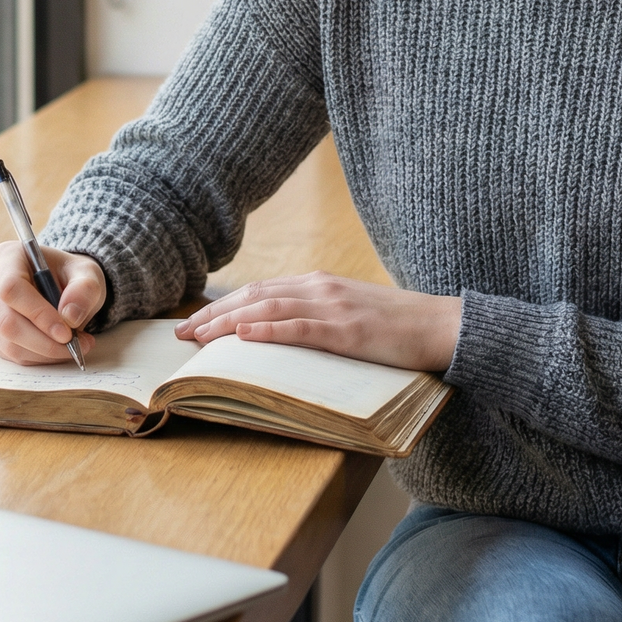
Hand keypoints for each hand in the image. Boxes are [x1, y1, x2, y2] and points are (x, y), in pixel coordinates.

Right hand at [0, 243, 106, 364]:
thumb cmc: (70, 275)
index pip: (12, 288)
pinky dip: (37, 357)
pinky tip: (57, 348)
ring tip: (74, 346)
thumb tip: (70, 316)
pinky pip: (9, 353)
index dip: (38, 313)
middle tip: (75, 345)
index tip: (66, 332)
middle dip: (44, 341)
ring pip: (7, 343)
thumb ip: (84, 289)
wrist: (61, 284)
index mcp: (8, 256)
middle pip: (6, 321)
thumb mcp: (87, 273)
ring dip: (43, 352)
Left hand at [175, 273, 461, 371]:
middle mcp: (320, 288)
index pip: (259, 291)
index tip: (194, 322)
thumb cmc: (396, 327)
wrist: (441, 326)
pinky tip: (244, 335)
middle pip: (254, 296)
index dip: (223, 305)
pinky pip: (301, 328)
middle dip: (214, 314)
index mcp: (318, 284)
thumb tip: (279, 334)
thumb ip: (316, 317)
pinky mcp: (348, 330)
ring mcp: (333, 307)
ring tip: (199, 337)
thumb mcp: (349, 314)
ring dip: (228, 323)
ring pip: (269, 309)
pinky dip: (269, 330)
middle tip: (181, 333)